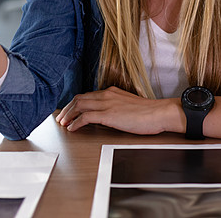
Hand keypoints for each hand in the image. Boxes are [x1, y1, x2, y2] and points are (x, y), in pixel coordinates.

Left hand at [55, 86, 183, 134]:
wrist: (159, 113)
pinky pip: (86, 117)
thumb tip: (108, 115)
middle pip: (79, 98)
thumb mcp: (129, 105)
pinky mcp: (109, 114)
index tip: (68, 111)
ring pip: (79, 105)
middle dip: (67, 109)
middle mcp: (107, 95)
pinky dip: (76, 123)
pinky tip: (72, 129)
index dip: (74, 104)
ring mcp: (107, 104)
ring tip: (63, 124)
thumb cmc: (149, 112)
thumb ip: (116, 107)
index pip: (87, 95)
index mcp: (112, 92)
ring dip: (68, 115)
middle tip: (60, 118)